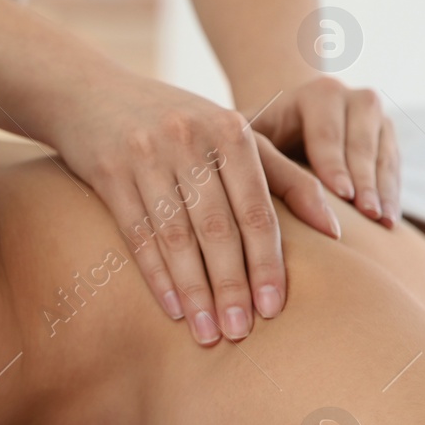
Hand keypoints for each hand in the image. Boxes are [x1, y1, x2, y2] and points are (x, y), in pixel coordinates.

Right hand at [52, 71, 340, 344]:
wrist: (89, 92)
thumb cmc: (173, 122)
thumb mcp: (229, 135)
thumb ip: (284, 176)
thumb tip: (336, 228)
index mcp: (230, 130)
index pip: (257, 209)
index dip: (267, 262)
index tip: (275, 308)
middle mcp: (191, 139)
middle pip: (218, 228)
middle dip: (232, 286)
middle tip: (241, 331)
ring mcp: (147, 155)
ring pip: (178, 236)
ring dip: (195, 291)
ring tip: (207, 333)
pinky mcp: (109, 171)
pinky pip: (138, 234)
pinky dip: (157, 275)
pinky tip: (172, 308)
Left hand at [242, 77, 399, 227]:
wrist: (285, 123)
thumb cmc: (260, 136)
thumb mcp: (254, 145)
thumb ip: (271, 168)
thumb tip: (296, 210)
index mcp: (318, 95)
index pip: (327, 133)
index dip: (335, 165)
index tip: (343, 195)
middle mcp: (353, 99)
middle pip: (362, 143)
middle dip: (365, 181)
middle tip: (369, 215)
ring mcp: (376, 117)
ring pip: (384, 154)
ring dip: (384, 190)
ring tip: (383, 222)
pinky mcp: (387, 136)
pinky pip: (393, 165)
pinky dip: (392, 192)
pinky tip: (389, 220)